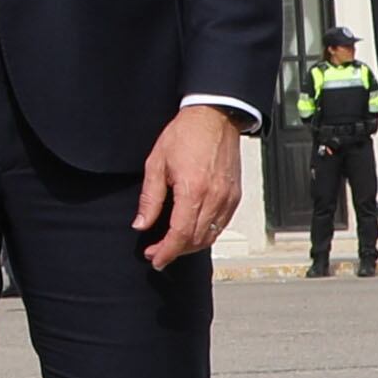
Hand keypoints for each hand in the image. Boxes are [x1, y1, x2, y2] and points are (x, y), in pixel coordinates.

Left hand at [134, 102, 246, 271]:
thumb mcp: (156, 163)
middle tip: (157, 252)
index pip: (180, 234)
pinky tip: (191, 231)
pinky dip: (205, 234)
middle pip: (196, 240)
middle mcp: (215, 198)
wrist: (214, 118)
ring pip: (210, 236)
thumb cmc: (185, 134)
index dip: (166, 251)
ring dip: (190, 246)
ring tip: (172, 245)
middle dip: (175, 251)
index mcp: (193, 190)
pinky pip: (221, 225)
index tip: (155, 259)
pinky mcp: (235, 197)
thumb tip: (141, 224)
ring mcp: (228, 199)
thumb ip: (150, 198)